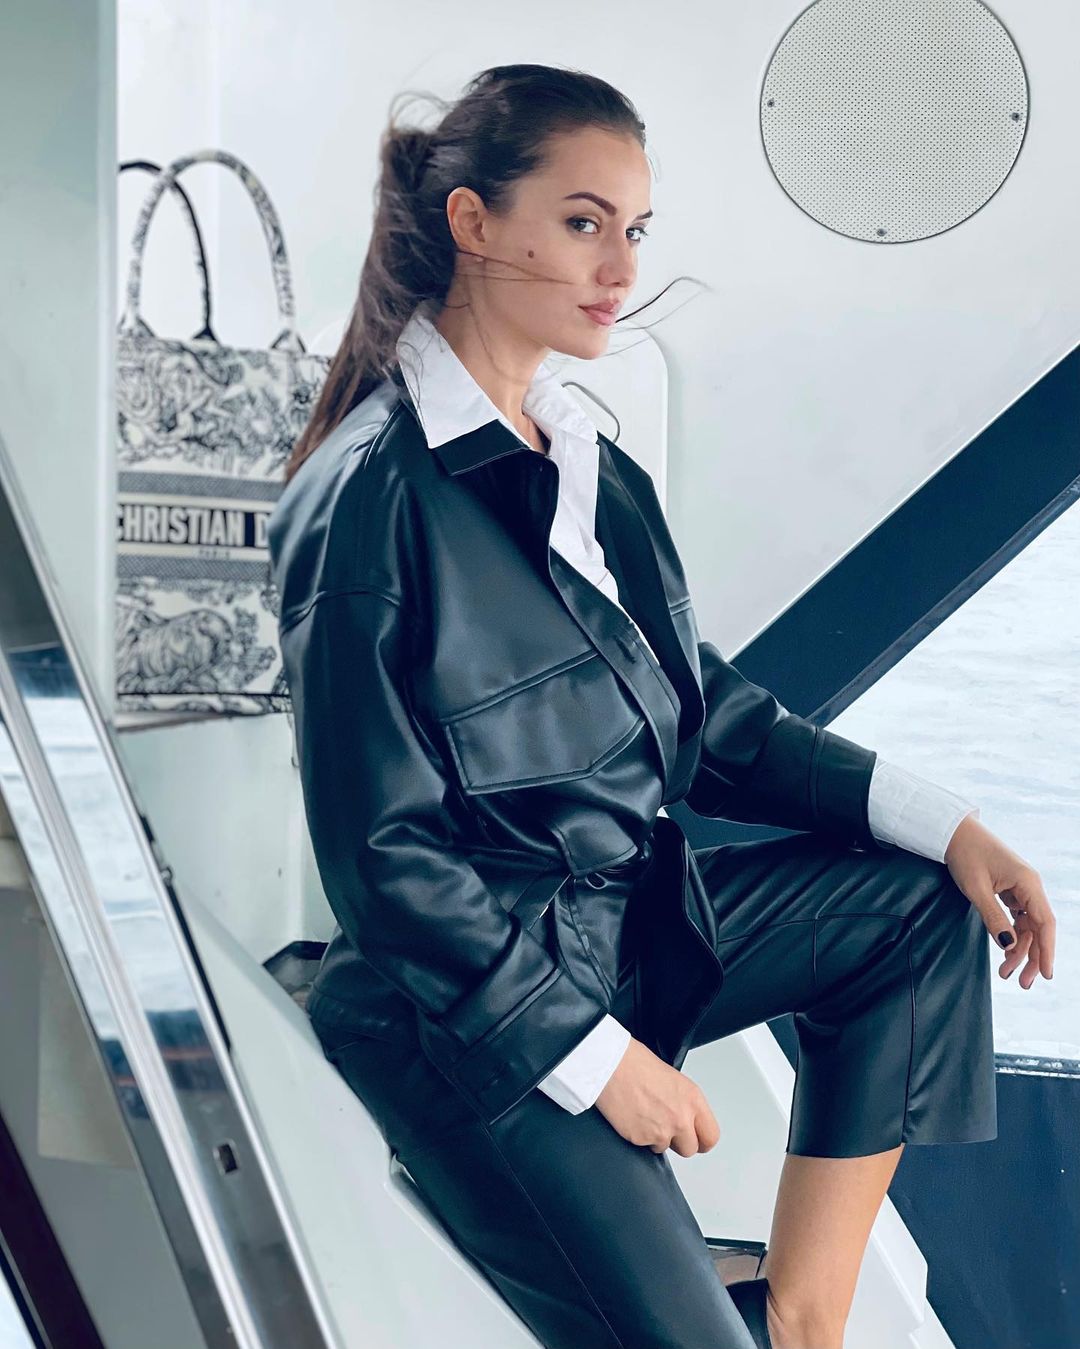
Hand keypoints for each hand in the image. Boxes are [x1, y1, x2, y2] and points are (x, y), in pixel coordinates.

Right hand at [594, 1037, 719, 1155]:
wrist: (611, 1065)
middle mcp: (681, 1118)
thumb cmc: (636, 1063)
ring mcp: (661, 1131)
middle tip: (665, 1126)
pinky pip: (644, 1146)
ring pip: (664, 1148)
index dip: (702, 1140)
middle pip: (690, 1149)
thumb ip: (684, 1102)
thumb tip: (684, 1116)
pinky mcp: (641, 1139)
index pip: (711, 1136)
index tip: (696, 1139)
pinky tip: (632, 1116)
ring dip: (656, 1138)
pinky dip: (638, 1135)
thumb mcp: (673, 1078)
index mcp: (693, 1099)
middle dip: (678, 1142)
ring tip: (644, 1114)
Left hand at [944, 814, 1055, 988]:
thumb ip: (993, 918)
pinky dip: (1012, 935)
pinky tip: (1005, 951)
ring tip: (1005, 973)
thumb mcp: (976, 889)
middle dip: (1032, 957)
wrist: (953, 833)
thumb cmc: (965, 855)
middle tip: (1021, 983)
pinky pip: (1018, 918)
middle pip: (1039, 928)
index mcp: (1028, 883)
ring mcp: (1021, 888)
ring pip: (1028, 926)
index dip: (1047, 951)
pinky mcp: (1011, 890)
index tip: (1046, 974)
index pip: (1045, 923)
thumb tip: (1009, 946)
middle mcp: (1030, 886)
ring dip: (1019, 949)